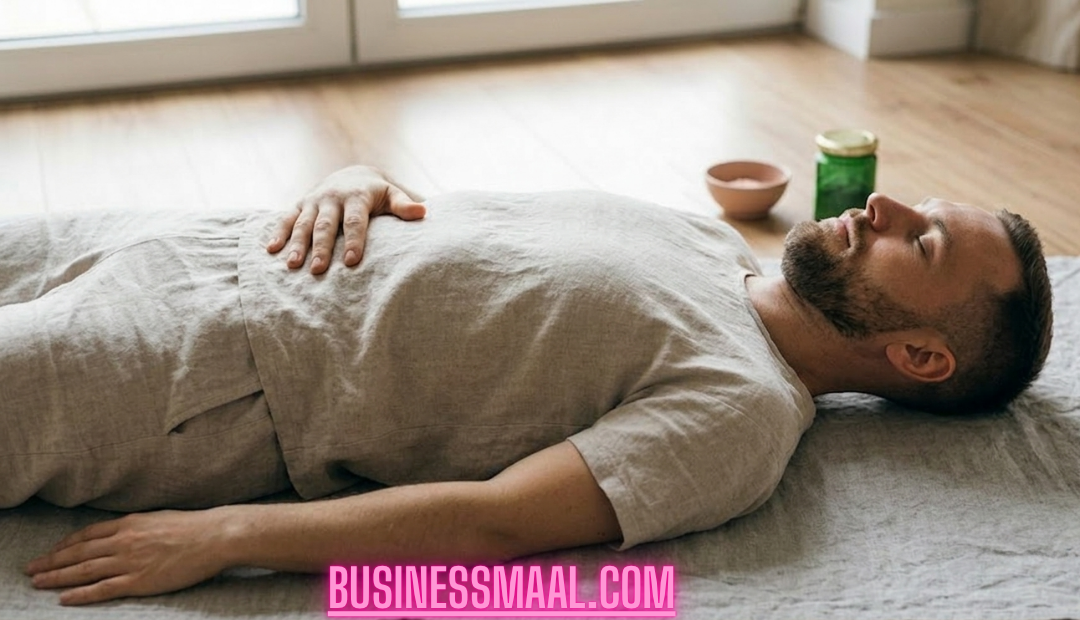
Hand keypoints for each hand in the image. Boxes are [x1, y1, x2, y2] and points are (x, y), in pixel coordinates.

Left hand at [25, 509, 234, 605]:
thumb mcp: (159, 518)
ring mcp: (130, 562)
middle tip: (31, 569)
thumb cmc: (194, 527)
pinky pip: (102, 589)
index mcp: (129, 524)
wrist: (215, 537)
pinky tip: (65, 598)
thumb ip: (138, 527)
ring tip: (38, 582)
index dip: (65, 545)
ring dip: (57, 577)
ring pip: (84, 571)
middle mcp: (124, 541)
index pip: (87, 535)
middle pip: (78, 553)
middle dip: (51, 561)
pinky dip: (80, 594)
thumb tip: (124, 531)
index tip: (51, 552)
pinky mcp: (139, 581)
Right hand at [267, 165, 426, 274]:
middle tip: (318, 270)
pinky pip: (286, 218)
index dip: (354, 241)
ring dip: (297, 244)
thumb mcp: (393, 195)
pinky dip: (278, 233)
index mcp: (357, 197)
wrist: (354, 175)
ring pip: (303, 223)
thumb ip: (405, 205)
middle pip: (326, 225)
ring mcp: (313, 201)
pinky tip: (271, 250)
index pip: (355, 221)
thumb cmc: (378, 194)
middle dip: (321, 248)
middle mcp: (332, 197)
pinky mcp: (300, 204)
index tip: (353, 262)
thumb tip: (424, 212)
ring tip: (292, 264)